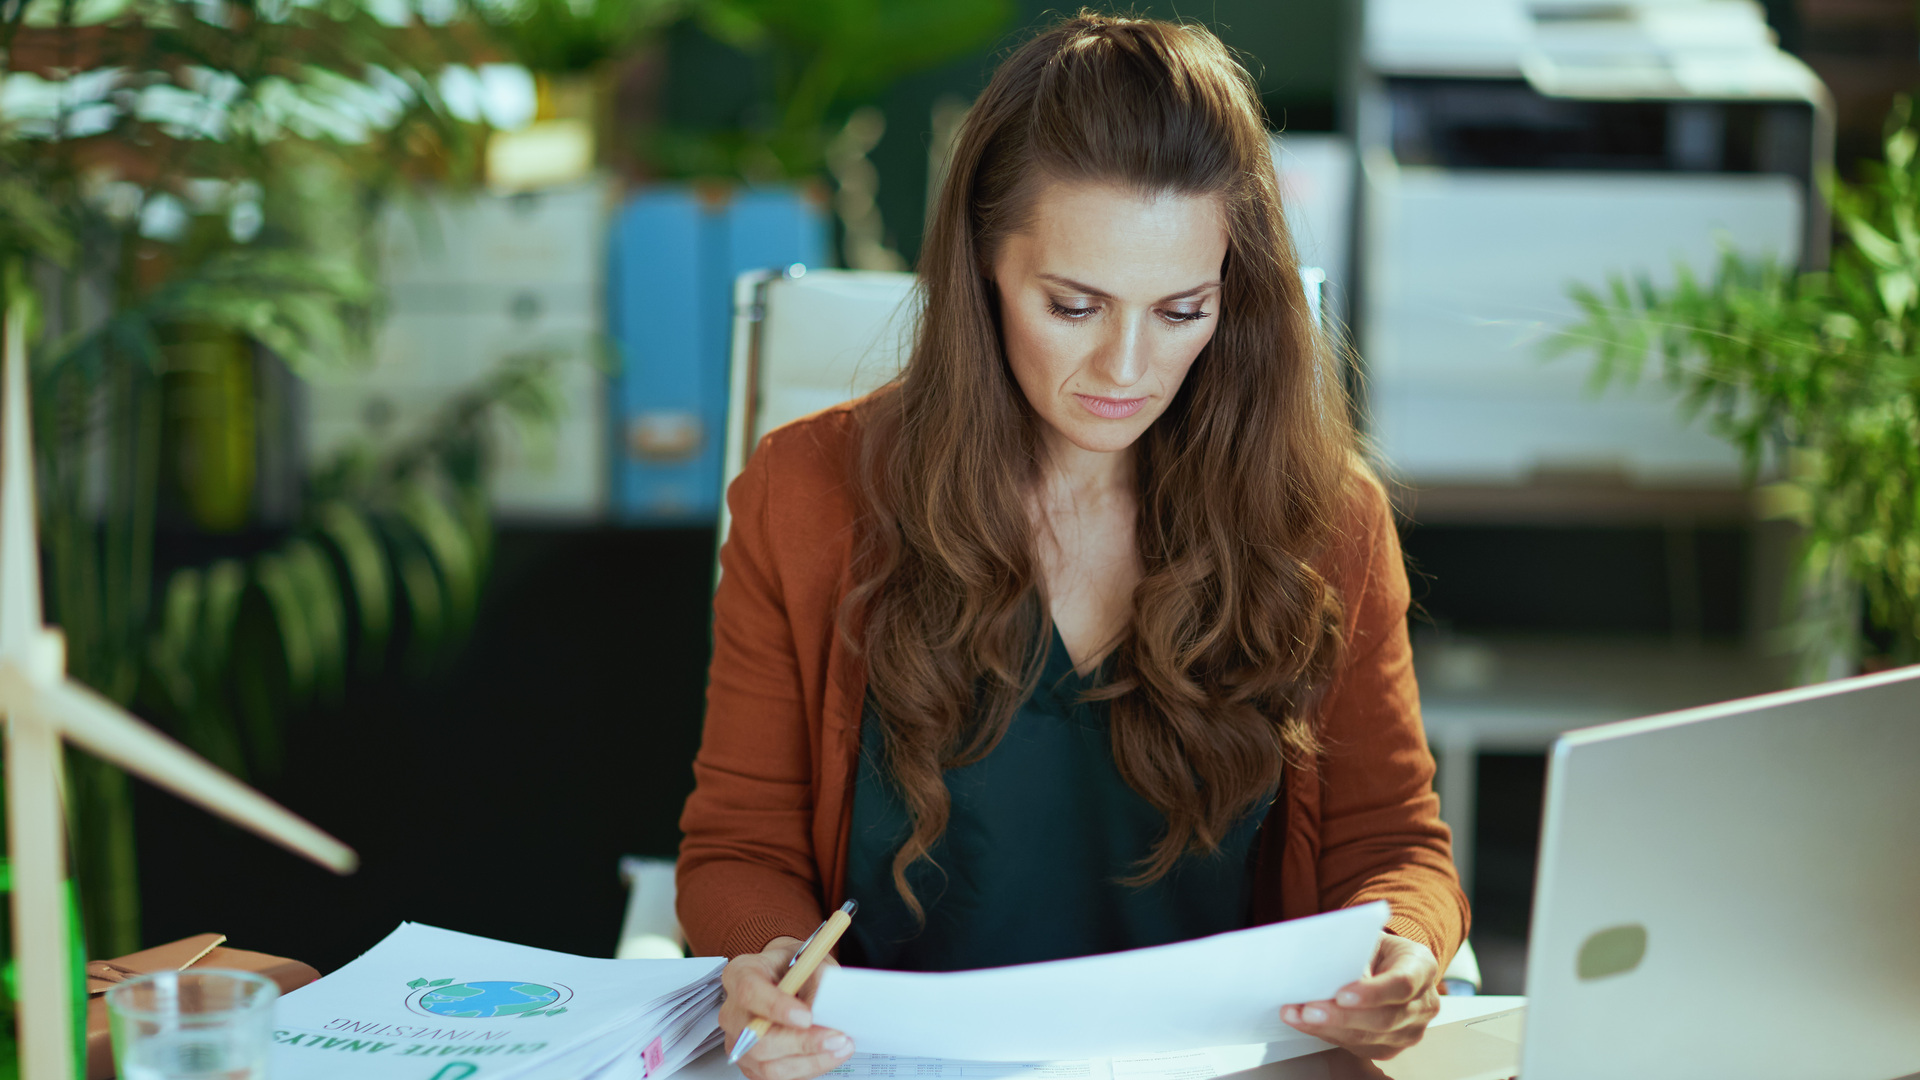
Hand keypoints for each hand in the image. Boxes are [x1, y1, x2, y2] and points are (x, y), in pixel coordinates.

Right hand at [720, 936, 852, 1079]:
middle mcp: (734, 1011)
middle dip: (801, 1042)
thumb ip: (817, 981)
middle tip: (835, 1037)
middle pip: (757, 1039)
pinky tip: (827, 1055)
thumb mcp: (811, 961)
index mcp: (741, 974)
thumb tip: (826, 1010)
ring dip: (810, 1060)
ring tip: (839, 1047)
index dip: (777, 1007)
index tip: (807, 1017)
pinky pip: (777, 1076)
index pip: (750, 993)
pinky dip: (807, 1068)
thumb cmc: (794, 967)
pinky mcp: (751, 1064)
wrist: (791, 978)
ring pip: (768, 1064)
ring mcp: (739, 1042)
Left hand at [1280, 931, 1440, 1059]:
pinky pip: (1359, 1046)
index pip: (1402, 984)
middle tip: (1309, 1010)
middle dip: (1342, 1016)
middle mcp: (1423, 1004)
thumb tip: (1327, 976)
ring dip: (1329, 1028)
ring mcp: (1410, 1030)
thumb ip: (1355, 954)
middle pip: (1384, 1018)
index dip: (1372, 992)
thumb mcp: (1370, 939)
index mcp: (1422, 967)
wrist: (1390, 965)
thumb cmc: (1379, 950)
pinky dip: (1329, 1034)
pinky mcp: (1391, 1047)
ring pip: (1369, 1037)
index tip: (1341, 994)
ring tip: (1299, 1016)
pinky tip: (1307, 1024)